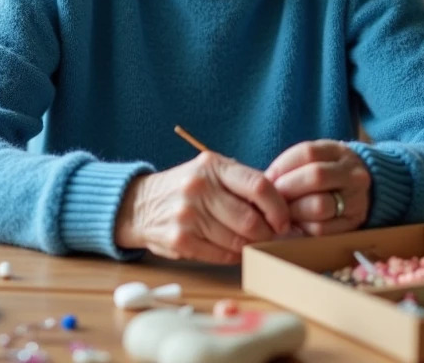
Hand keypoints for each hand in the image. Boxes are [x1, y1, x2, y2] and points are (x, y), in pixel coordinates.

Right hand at [115, 152, 291, 264]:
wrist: (140, 204)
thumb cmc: (186, 188)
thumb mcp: (210, 172)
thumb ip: (242, 184)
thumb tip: (283, 208)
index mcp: (212, 166)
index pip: (259, 186)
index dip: (278, 208)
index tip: (284, 220)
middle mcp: (198, 188)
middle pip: (250, 219)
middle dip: (267, 233)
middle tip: (271, 236)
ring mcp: (187, 215)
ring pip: (237, 241)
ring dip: (250, 246)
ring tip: (251, 242)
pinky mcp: (180, 240)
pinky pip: (221, 255)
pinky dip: (233, 256)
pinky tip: (232, 249)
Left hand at [265, 141, 370, 235]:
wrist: (363, 193)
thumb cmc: (328, 175)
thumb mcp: (316, 160)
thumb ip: (293, 165)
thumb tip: (266, 181)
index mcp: (340, 152)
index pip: (308, 153)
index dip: (283, 165)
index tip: (268, 177)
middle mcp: (353, 175)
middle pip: (316, 177)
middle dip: (288, 188)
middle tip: (274, 197)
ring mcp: (356, 200)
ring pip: (319, 205)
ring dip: (294, 210)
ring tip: (284, 211)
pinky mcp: (353, 225)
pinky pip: (322, 229)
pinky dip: (303, 227)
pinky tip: (297, 223)